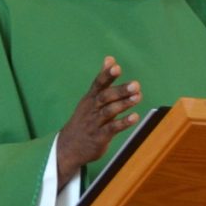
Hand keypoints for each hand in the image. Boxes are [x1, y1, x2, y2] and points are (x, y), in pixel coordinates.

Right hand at [57, 57, 141, 175]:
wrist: (68, 147)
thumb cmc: (84, 120)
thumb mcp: (90, 99)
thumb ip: (103, 80)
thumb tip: (110, 58)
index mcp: (90, 98)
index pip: (98, 84)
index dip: (106, 75)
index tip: (116, 66)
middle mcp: (91, 108)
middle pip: (105, 97)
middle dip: (120, 90)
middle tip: (136, 84)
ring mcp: (94, 123)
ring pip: (109, 111)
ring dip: (124, 104)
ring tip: (138, 97)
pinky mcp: (99, 137)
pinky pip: (111, 129)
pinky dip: (123, 122)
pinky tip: (134, 117)